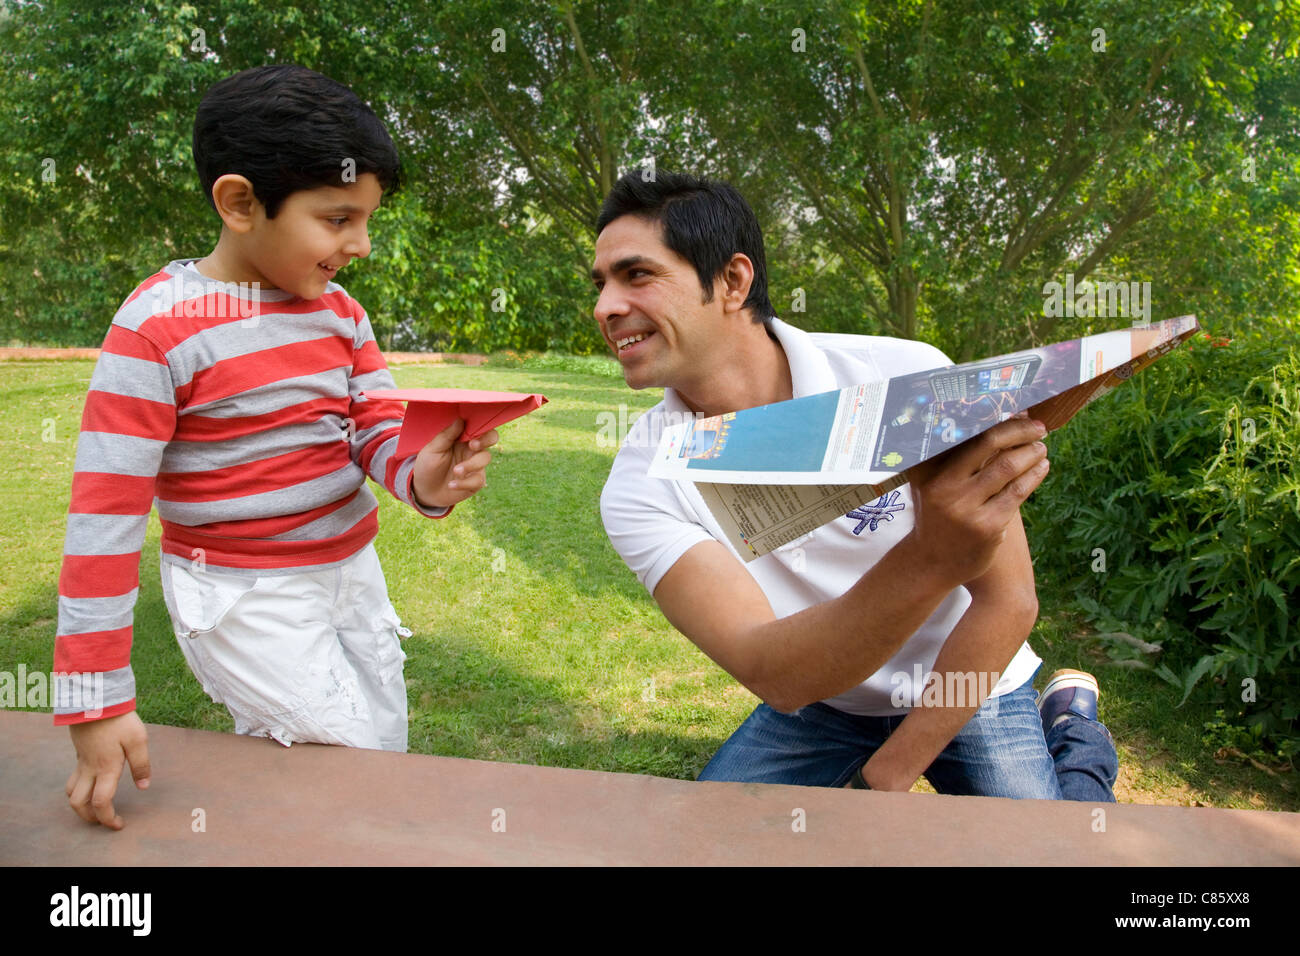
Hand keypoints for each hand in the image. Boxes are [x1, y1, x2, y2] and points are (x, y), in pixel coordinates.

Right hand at [66, 711, 150, 829]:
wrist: (96, 699)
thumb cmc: (119, 720)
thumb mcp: (138, 740)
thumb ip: (141, 765)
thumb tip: (144, 787)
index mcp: (106, 769)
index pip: (101, 803)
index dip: (108, 819)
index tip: (119, 825)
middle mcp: (89, 769)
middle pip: (78, 803)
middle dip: (89, 817)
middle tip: (104, 820)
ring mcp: (81, 761)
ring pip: (71, 791)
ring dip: (80, 804)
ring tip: (95, 807)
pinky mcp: (79, 752)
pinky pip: (73, 777)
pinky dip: (79, 787)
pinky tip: (94, 782)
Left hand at [411, 419, 498, 508]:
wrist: (424, 491)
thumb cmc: (428, 466)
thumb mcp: (432, 449)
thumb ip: (446, 436)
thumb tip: (460, 420)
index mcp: (462, 438)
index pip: (478, 427)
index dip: (479, 427)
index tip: (469, 434)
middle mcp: (472, 450)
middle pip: (491, 437)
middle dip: (486, 439)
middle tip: (472, 446)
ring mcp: (476, 465)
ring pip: (485, 458)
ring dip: (471, 465)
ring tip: (455, 471)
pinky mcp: (476, 482)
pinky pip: (478, 480)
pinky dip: (464, 483)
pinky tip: (451, 485)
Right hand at [904, 416, 1048, 589]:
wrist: (932, 562)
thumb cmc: (937, 514)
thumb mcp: (930, 484)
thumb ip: (952, 457)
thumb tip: (994, 419)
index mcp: (928, 469)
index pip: (966, 433)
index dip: (995, 417)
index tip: (1016, 408)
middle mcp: (943, 485)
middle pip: (989, 443)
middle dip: (1020, 430)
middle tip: (1038, 427)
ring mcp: (965, 507)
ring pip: (1008, 466)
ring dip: (1032, 452)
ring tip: (1041, 446)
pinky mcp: (987, 526)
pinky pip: (1018, 492)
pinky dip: (1034, 475)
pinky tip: (1041, 467)